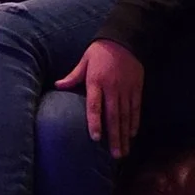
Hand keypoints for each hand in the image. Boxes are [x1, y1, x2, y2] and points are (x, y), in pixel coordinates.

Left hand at [56, 40, 145, 158]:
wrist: (124, 39)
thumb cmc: (100, 51)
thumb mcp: (84, 61)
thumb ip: (73, 76)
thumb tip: (58, 85)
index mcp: (96, 81)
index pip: (95, 106)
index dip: (95, 122)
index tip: (96, 138)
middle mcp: (112, 88)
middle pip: (113, 116)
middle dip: (114, 137)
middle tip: (115, 155)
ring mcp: (126, 89)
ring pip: (125, 116)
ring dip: (124, 135)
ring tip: (124, 150)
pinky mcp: (137, 88)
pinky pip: (136, 108)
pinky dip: (134, 122)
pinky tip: (132, 134)